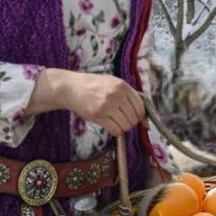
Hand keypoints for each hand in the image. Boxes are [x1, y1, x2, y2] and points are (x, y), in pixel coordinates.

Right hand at [29, 69, 145, 135]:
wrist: (71, 88)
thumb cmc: (93, 86)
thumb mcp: (112, 83)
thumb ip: (128, 95)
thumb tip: (143, 115)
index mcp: (123, 86)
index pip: (140, 107)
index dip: (141, 116)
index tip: (139, 121)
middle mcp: (117, 95)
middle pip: (134, 118)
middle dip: (131, 123)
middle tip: (123, 121)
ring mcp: (107, 106)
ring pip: (125, 125)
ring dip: (123, 128)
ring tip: (116, 123)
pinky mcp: (98, 116)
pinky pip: (115, 130)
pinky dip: (115, 131)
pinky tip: (110, 127)